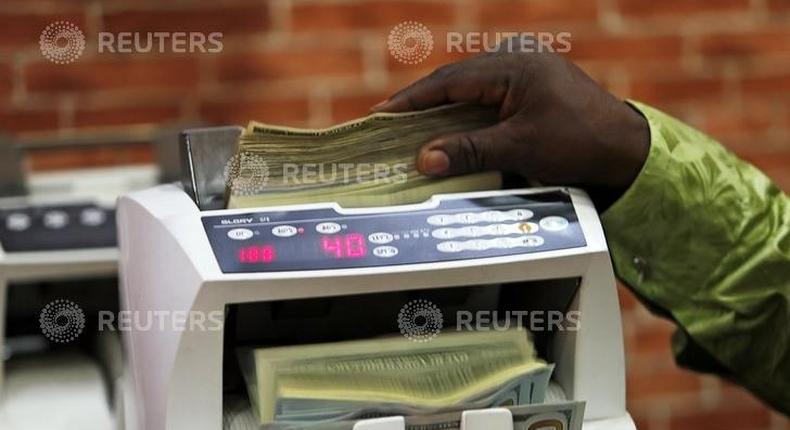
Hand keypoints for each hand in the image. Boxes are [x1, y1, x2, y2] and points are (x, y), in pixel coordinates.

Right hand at [371, 44, 649, 192]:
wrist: (626, 151)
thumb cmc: (579, 143)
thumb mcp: (520, 148)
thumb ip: (470, 151)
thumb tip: (424, 160)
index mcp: (514, 66)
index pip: (449, 81)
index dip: (412, 100)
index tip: (381, 114)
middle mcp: (517, 61)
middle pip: (455, 81)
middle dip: (422, 103)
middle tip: (387, 124)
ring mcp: (525, 72)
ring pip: (469, 89)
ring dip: (442, 109)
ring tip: (410, 128)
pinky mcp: (530, 88)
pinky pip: (486, 96)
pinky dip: (464, 113)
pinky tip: (449, 129)